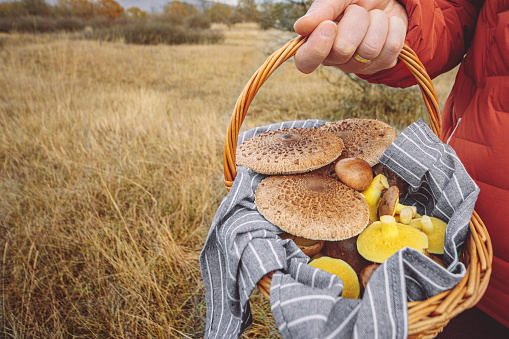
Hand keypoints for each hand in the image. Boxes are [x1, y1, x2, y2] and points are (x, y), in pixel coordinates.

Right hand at [293, 0, 407, 73]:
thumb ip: (321, 10)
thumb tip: (300, 27)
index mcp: (316, 42)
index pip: (305, 62)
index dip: (317, 48)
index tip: (330, 25)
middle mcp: (334, 59)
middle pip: (343, 50)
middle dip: (356, 21)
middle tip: (357, 11)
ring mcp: (358, 65)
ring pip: (370, 49)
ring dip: (376, 23)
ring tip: (373, 17)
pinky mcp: (382, 64)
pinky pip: (391, 47)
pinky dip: (393, 27)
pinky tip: (387, 25)